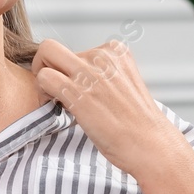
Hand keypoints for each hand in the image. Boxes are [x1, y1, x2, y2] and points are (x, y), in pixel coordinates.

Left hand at [31, 38, 184, 179]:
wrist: (151, 145)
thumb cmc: (136, 124)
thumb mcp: (124, 85)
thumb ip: (101, 74)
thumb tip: (72, 76)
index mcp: (116, 51)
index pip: (76, 49)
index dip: (68, 70)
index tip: (76, 89)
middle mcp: (102, 56)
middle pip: (53, 48)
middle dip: (46, 66)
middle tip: (52, 89)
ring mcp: (90, 72)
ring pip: (45, 56)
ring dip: (42, 80)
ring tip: (56, 101)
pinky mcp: (78, 92)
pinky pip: (44, 78)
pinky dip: (42, 93)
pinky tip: (58, 109)